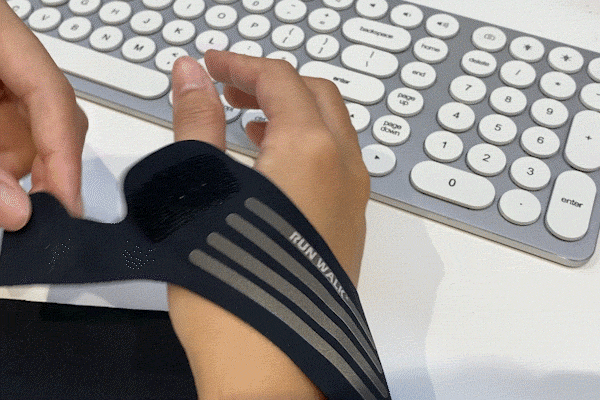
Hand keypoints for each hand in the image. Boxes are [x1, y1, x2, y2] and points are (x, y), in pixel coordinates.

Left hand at [0, 3, 87, 229]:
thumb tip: (17, 212)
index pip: (51, 93)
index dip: (63, 153)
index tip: (64, 205)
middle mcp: (6, 53)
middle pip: (51, 112)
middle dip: (45, 167)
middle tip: (40, 216)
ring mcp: (1, 72)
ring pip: (34, 125)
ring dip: (24, 169)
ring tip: (12, 203)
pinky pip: (13, 128)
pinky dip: (8, 161)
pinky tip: (4, 185)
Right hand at [167, 52, 368, 398]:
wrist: (270, 367)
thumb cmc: (233, 290)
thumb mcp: (200, 188)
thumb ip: (199, 121)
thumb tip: (192, 75)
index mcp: (313, 151)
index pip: (281, 79)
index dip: (241, 62)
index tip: (209, 64)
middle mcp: (343, 171)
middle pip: (315, 96)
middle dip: (270, 81)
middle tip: (226, 84)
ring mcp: (353, 202)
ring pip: (330, 130)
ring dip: (290, 112)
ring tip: (244, 116)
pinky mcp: (347, 229)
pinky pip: (335, 166)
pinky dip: (305, 146)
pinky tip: (270, 163)